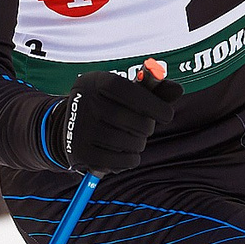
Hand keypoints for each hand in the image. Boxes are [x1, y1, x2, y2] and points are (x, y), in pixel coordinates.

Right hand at [47, 64, 182, 172]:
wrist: (67, 125)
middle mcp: (85, 103)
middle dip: (146, 127)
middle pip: (133, 121)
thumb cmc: (107, 104)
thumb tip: (177, 89)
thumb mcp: (124, 91)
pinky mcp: (81, 153)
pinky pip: (120, 161)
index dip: (154, 105)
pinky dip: (130, 159)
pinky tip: (126, 153)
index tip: (167, 115)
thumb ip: (152, 90)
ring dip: (138, 144)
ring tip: (133, 139)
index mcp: (97, 82)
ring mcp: (81, 129)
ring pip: (128, 143)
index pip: (130, 91)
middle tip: (145, 129)